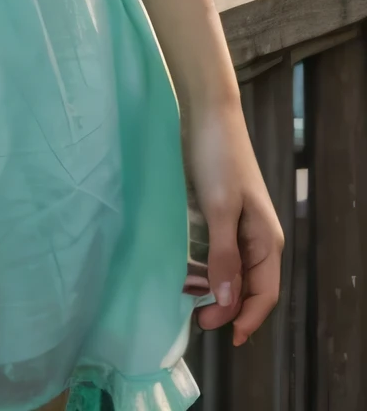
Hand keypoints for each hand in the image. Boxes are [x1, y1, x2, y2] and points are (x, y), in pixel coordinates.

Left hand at [186, 101, 284, 345]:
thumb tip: (227, 302)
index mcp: (266, 239)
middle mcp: (257, 237)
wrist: (208, 114)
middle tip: (196, 320)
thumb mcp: (220, 209)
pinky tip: (186, 271)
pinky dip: (205, 266)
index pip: (265, 293)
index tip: (224, 337)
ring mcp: (239, 225)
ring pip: (231, 270)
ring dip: (215, 288)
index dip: (247, 318)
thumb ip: (224, 256)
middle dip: (227, 307)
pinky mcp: (220, 213)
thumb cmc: (218, 159)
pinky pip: (217, 251)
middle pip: (248, 285)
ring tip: (187, 299)